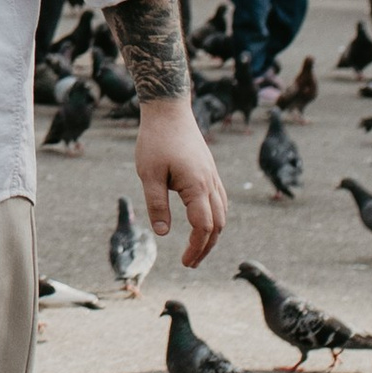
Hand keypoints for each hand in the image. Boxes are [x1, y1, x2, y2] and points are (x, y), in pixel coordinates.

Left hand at [136, 97, 225, 269]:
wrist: (169, 110)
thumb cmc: (155, 140)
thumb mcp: (149, 174)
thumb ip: (156, 204)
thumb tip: (163, 234)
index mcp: (197, 186)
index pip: (204, 227)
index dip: (196, 247)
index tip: (185, 262)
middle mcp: (210, 183)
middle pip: (218, 224)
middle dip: (206, 246)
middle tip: (190, 262)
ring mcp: (213, 176)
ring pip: (222, 213)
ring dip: (212, 233)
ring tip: (198, 248)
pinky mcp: (210, 170)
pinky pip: (220, 200)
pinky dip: (215, 217)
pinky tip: (203, 222)